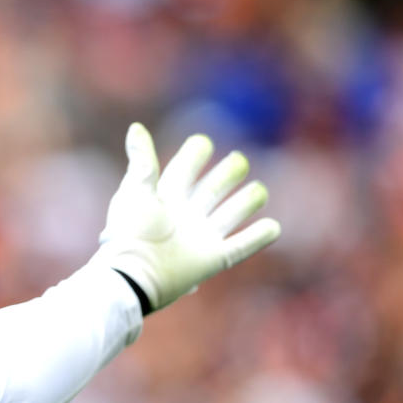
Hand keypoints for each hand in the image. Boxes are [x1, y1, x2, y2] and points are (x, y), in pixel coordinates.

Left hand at [93, 123, 280, 312]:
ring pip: (233, 212)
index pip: (186, 168)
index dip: (196, 154)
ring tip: (256, 192)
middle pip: (215, 186)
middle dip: (228, 172)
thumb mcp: (135, 192)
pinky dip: (260, 236)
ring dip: (249, 199)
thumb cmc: (130, 233)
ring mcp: (201, 236)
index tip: (202, 145)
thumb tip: (136, 127)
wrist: (134, 275)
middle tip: (236, 163)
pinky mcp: (213, 259)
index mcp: (165, 198)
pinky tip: (272, 226)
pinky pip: (242, 246)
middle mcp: (186, 215)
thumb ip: (142, 160)